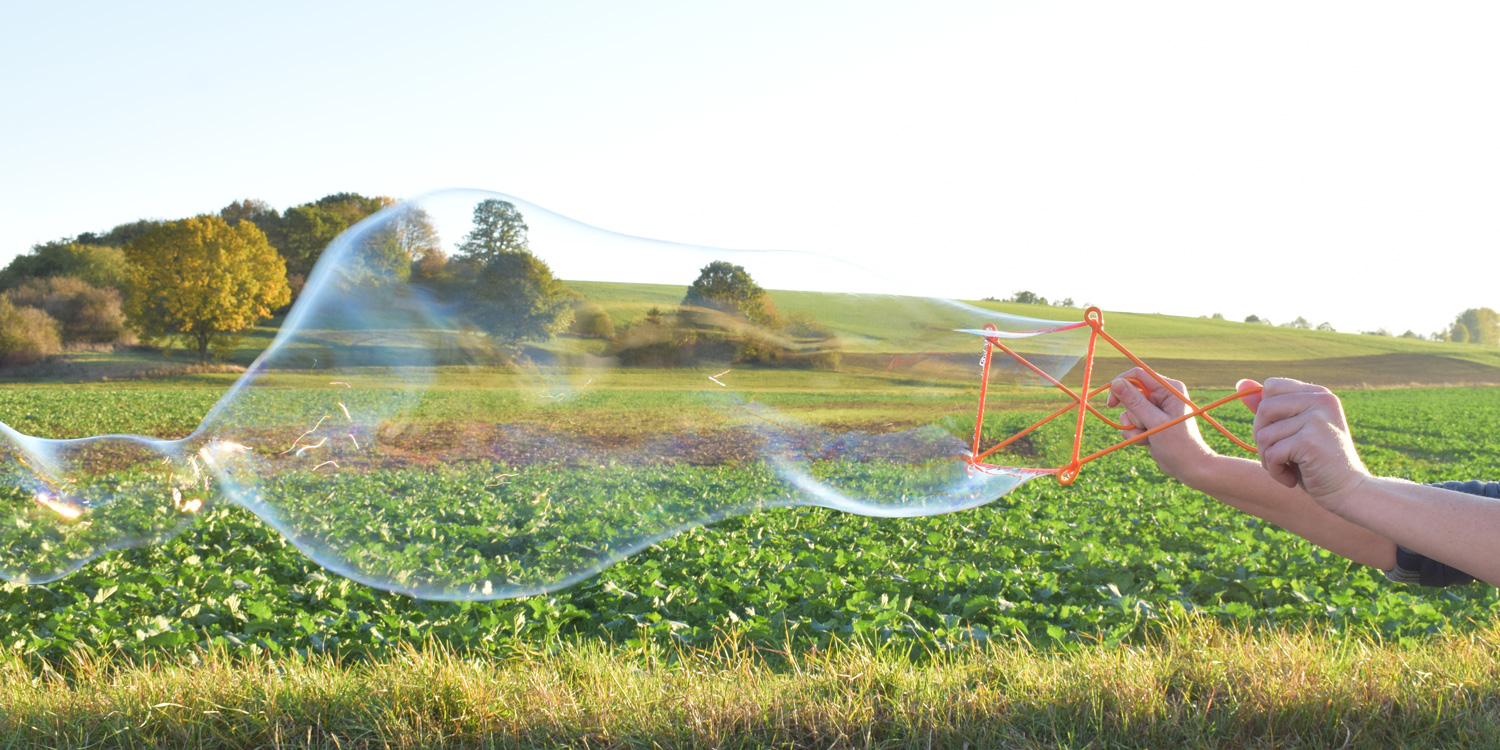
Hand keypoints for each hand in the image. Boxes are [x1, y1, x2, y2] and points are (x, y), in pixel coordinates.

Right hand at [1105, 368, 1217, 483]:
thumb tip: (1116, 383)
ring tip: (1147, 436)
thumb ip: (1134, 401)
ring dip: (1133, 426)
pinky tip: (1147, 441)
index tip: (1112, 402)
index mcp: (1169, 388)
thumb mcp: (1154, 422)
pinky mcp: (1150, 421)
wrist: (1189, 467)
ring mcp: (1155, 408)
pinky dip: (1134, 433)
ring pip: (1128, 410)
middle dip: (1131, 413)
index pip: (1138, 375)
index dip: (1121, 385)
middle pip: (1130, 393)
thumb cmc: (1178, 444)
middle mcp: (1162, 395)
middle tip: (1139, 426)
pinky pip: (1131, 421)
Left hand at [1240, 377, 1370, 511]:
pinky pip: (1271, 453)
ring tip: (1288, 467)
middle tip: (1280, 455)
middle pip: (1264, 409)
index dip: (1265, 414)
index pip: (1271, 387)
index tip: (1280, 434)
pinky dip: (1275, 472)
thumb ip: (1270, 407)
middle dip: (1262, 437)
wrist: (1350, 492)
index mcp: (1319, 394)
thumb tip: (1240, 383)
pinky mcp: (1310, 440)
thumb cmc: (1317, 463)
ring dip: (1267, 458)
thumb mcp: (1292, 431)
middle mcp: (1321, 400)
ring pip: (1263, 434)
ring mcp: (1317, 419)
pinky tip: (1292, 479)